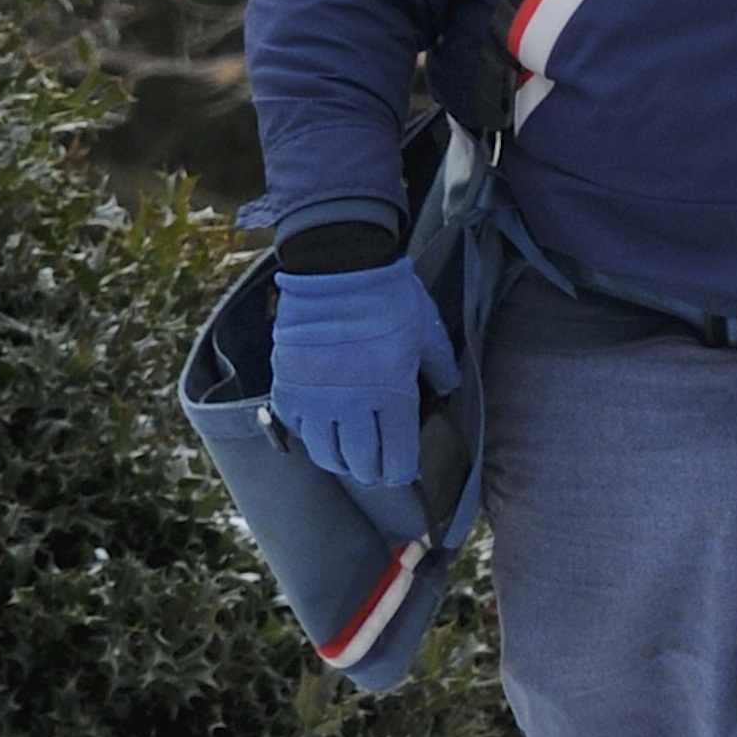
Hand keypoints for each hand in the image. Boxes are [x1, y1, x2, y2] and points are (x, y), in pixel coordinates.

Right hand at [270, 256, 458, 487]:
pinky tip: (317, 431)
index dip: (400, 471)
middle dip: (371, 473)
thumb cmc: (388, 295)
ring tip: (346, 458)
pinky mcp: (288, 384)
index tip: (401, 472)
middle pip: (360, 462)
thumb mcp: (427, 330)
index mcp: (393, 393)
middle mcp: (353, 404)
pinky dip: (307, 435)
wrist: (337, 264)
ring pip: (325, 452)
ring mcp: (317, 398)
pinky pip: (294, 427)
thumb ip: (440, 365)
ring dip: (339, 461)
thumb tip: (448, 389)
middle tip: (374, 472)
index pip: (397, 455)